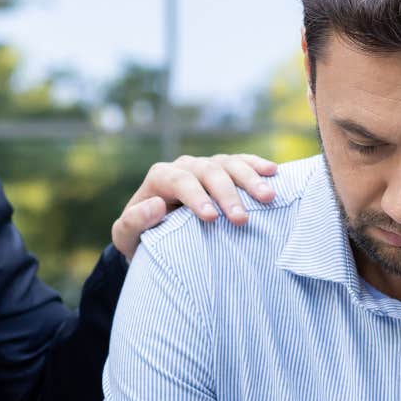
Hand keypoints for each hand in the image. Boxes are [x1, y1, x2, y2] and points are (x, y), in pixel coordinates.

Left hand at [112, 153, 279, 260]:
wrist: (156, 234)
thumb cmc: (142, 238)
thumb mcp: (127, 237)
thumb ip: (133, 223)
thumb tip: (156, 205)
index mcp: (160, 178)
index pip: (179, 180)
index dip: (196, 197)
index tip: (211, 218)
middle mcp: (185, 166)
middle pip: (208, 171)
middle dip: (226, 194)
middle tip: (241, 219)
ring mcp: (207, 166)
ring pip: (229, 164)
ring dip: (250, 179)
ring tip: (267, 198)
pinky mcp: (225, 170)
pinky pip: (243, 162)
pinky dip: (257, 165)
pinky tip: (274, 172)